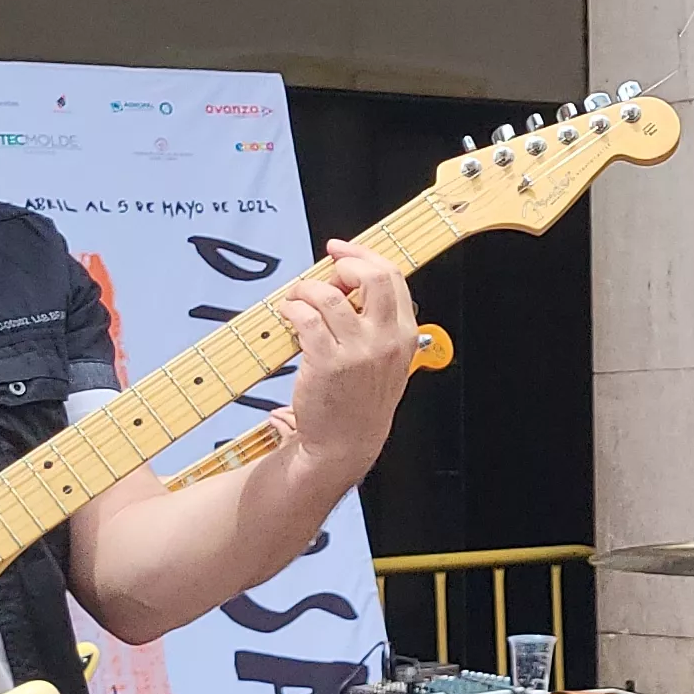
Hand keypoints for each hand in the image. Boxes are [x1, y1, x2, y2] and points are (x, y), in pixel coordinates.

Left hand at [275, 241, 419, 478]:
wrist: (346, 444)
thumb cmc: (361, 401)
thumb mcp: (388, 359)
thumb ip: (378, 322)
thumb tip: (346, 282)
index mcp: (405, 334)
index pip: (391, 276)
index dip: (362, 255)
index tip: (341, 250)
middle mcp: (385, 339)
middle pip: (371, 276)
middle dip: (343, 264)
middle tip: (326, 272)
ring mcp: (357, 351)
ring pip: (330, 295)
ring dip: (307, 289)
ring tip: (298, 298)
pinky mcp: (326, 362)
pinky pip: (306, 318)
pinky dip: (292, 308)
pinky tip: (288, 314)